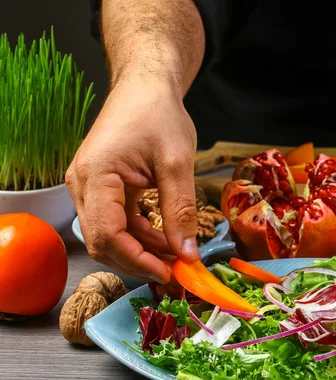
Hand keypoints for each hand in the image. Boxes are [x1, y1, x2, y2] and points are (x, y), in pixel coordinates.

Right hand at [65, 80, 199, 283]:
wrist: (146, 87)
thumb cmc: (159, 114)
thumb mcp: (177, 162)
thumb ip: (180, 210)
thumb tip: (186, 254)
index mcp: (96, 176)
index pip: (108, 235)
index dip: (138, 261)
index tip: (169, 272)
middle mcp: (83, 185)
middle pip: (104, 242)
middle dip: (140, 261)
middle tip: (176, 270)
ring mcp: (90, 187)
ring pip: (111, 235)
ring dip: (143, 250)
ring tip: (178, 256)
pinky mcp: (102, 187)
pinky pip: (117, 222)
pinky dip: (141, 235)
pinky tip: (167, 240)